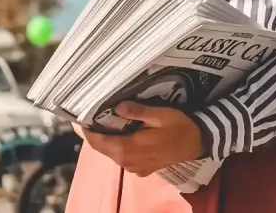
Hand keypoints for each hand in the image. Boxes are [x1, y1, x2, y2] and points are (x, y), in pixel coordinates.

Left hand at [75, 103, 205, 177]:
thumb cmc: (178, 126)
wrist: (197, 143)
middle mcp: (128, 162)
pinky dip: (119, 146)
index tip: (78, 120)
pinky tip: (122, 134)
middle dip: (95, 134)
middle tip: (89, 118)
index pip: (98, 143)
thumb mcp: (159, 115)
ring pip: (113, 153)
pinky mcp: (142, 169)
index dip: (86, 132)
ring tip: (104, 123)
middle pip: (103, 149)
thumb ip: (137, 111)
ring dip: (107, 140)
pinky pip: (124, 157)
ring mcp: (135, 168)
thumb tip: (117, 106)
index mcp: (128, 149)